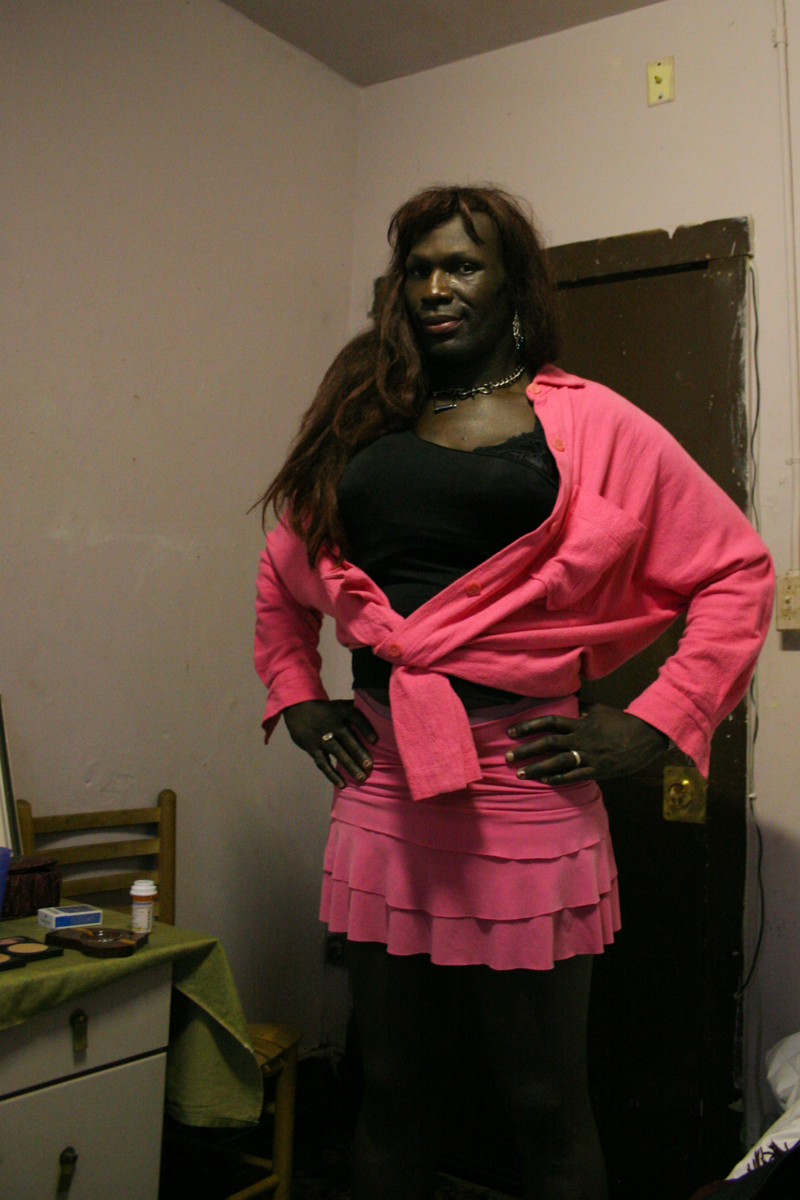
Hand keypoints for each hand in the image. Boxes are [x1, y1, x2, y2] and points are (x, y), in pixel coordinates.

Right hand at [283, 699, 377, 788]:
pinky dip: (332, 774)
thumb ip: (358, 710)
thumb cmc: (328, 711)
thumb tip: (381, 714)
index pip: (355, 717)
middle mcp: (332, 724)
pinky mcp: (313, 749)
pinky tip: (343, 784)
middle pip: (347, 739)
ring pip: (337, 753)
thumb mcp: (341, 706)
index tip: (375, 740)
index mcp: (342, 711)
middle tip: (370, 766)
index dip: (366, 728)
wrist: (300, 711)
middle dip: (359, 753)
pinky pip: (323, 763)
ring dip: (349, 766)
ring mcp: (322, 737)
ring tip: (362, 778)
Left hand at [505, 703, 669, 783]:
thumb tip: (566, 705)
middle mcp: (581, 738)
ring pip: (558, 761)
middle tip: (508, 757)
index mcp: (580, 723)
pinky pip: (575, 775)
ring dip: (537, 767)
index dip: (529, 726)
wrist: (646, 736)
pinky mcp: (599, 770)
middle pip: (549, 742)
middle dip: (526, 750)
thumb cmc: (622, 723)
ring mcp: (590, 755)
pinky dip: (559, 778)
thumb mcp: (599, 711)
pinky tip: (545, 780)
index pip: (550, 722)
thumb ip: (581, 709)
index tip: (511, 732)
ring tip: (521, 773)